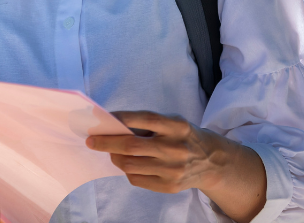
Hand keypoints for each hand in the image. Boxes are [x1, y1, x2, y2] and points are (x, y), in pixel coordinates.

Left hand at [86, 110, 266, 222]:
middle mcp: (176, 148)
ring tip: (112, 152)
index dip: (119, 118)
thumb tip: (111, 125)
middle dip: (105, 142)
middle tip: (91, 140)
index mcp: (177, 126)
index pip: (143, 119)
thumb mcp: (172, 123)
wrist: (212, 162)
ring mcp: (173, 169)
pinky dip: (127, 170)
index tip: (100, 119)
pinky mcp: (169, 186)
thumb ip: (146, 123)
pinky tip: (130, 164)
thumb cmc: (183, 136)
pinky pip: (136, 179)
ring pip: (130, 164)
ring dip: (115, 157)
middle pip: (131, 145)